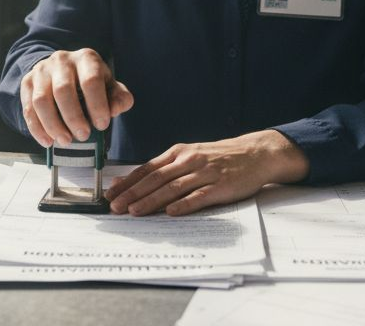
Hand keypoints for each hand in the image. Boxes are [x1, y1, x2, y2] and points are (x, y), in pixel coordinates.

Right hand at [20, 49, 133, 147]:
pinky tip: (48, 141)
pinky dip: (37, 128)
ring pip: (42, 100)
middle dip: (73, 117)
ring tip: (66, 140)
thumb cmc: (91, 81)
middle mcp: (62, 60)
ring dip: (53, 125)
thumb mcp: (110, 86)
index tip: (102, 125)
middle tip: (83, 135)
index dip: (97, 105)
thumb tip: (115, 110)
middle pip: (63, 90)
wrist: (63, 69)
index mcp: (86, 58)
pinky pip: (28, 108)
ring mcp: (41, 70)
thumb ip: (119, 98)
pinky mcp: (27, 82)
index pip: (90, 80)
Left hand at [104, 130, 309, 216]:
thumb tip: (137, 182)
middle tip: (114, 207)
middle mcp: (189, 160)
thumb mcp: (191, 155)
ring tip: (134, 212)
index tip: (110, 193)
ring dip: (151, 201)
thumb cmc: (220, 157)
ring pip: (172, 188)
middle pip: (155, 178)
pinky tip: (171, 212)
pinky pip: (199, 196)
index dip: (127, 182)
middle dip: (132, 193)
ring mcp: (204, 173)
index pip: (147, 168)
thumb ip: (167, 168)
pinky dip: (184, 204)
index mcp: (178, 152)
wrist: (255, 153)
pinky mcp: (220, 186)